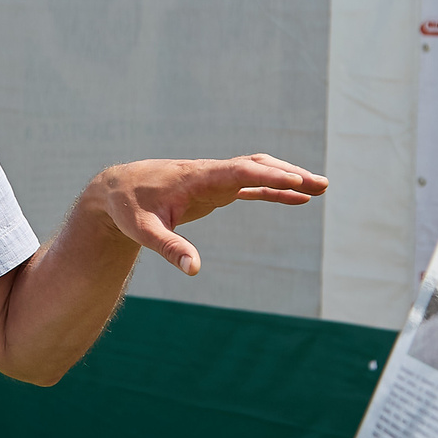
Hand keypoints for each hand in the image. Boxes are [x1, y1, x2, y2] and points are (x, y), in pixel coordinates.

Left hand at [87, 155, 328, 276]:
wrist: (116, 190)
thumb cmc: (128, 209)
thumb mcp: (144, 231)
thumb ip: (169, 249)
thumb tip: (193, 270)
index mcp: (196, 177)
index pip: (238, 171)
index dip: (268, 175)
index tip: (295, 179)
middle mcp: (210, 173)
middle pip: (256, 167)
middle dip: (288, 173)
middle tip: (321, 184)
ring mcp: (214, 180)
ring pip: (257, 173)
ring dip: (287, 178)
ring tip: (320, 188)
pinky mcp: (214, 190)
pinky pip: (250, 187)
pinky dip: (274, 190)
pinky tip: (298, 198)